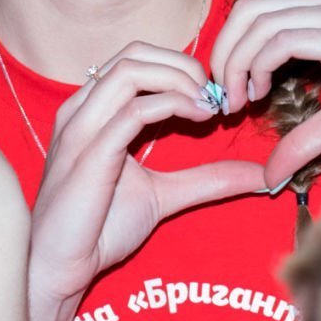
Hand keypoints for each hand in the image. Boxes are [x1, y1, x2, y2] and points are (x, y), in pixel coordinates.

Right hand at [26, 43, 262, 320]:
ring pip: (131, 69)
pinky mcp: (90, 151)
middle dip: (183, 64)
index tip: (214, 96)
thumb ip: (206, 179)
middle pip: (134, 53)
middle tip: (216, 95)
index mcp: (92, 110)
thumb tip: (261, 175)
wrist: (60, 267)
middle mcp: (82, 108)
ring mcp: (82, 126)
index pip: (136, 59)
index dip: (179, 66)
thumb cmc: (100, 228)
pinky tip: (196, 117)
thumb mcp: (165, 195)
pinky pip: (133, 109)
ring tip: (208, 105)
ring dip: (179, 78)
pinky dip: (172, 103)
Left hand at [210, 0, 320, 187]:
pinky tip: (263, 95)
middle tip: (225, 97)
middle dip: (224, 53)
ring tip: (241, 101)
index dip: (232, 48)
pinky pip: (280, 39)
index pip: (257, 10)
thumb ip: (305, 137)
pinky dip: (258, 65)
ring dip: (236, 63)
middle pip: (247, 10)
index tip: (232, 93)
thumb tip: (270, 175)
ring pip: (257, 22)